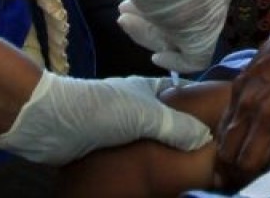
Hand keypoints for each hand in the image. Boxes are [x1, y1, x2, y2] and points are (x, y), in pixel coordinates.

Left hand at [0, 72, 211, 164]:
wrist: (51, 123)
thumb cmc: (102, 109)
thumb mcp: (147, 115)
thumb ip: (178, 127)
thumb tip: (205, 141)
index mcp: (150, 91)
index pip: (183, 99)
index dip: (201, 111)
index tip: (219, 131)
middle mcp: (138, 107)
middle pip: (168, 124)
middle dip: (184, 139)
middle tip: (205, 160)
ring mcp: (122, 128)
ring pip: (151, 143)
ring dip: (164, 155)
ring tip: (186, 173)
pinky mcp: (107, 148)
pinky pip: (133, 158)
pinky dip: (144, 166)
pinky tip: (157, 178)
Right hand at [118, 0, 229, 72]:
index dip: (163, 2)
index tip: (140, 3)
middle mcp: (213, 0)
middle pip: (181, 17)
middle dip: (150, 16)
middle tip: (123, 11)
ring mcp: (210, 21)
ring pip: (179, 35)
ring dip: (149, 30)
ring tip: (124, 19)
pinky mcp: (203, 42)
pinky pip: (193, 60)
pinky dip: (174, 60)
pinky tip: (157, 56)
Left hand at [215, 17, 269, 184]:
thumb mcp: (263, 56)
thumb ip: (253, 80)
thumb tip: (250, 92)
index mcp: (241, 89)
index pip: (223, 135)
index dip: (226, 154)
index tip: (234, 162)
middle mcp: (250, 107)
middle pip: (231, 154)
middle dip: (234, 170)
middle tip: (243, 177)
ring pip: (252, 163)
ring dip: (254, 174)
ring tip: (261, 178)